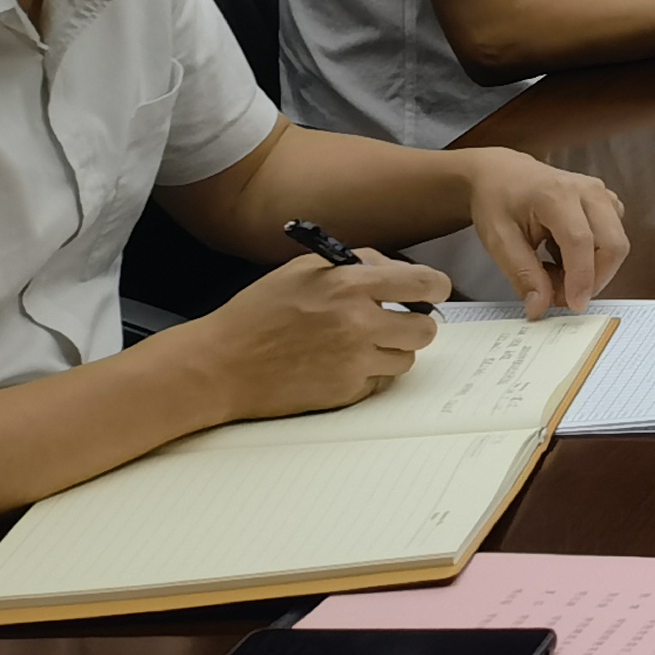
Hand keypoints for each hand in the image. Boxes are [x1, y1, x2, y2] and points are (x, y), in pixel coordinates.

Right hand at [168, 251, 444, 421]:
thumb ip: (354, 262)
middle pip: (426, 329)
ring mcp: (354, 361)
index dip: (435, 287)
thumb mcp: (303, 269)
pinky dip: (369, 374)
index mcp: (350, 285)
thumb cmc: (257, 313)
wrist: (220, 364)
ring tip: (360, 344)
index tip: (433, 291)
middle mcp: (359, 323)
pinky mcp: (345, 392)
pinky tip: (340, 364)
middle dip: (415, 324)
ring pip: (407, 359)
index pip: (424, 284)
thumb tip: (392, 268)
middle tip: (396, 322)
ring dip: (392, 351)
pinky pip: (380, 382)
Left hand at [450, 150, 627, 315]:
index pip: (580, 240)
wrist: (502, 173)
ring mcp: (602, 194)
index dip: (581, 277)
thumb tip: (541, 307)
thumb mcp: (498, 240)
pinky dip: (594, 258)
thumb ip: (522, 274)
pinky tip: (565, 258)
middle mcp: (588, 191)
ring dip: (594, 270)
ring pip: (616, 243)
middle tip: (560, 296)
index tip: (573, 306)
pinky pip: (613, 238)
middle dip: (594, 279)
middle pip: (613, 243)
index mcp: (557, 194)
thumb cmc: (497, 201)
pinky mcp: (607, 203)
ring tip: (555, 273)